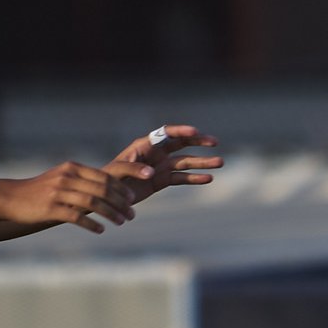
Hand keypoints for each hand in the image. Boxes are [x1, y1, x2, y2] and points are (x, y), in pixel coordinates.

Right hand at [6, 163, 134, 233]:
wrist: (11, 197)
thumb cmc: (40, 190)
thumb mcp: (61, 178)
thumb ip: (82, 180)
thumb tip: (107, 188)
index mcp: (72, 168)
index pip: (104, 176)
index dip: (122, 187)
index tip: (134, 199)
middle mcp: (67, 177)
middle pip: (102, 189)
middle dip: (121, 203)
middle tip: (132, 215)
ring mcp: (58, 192)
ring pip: (93, 203)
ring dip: (110, 214)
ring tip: (121, 222)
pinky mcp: (50, 208)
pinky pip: (76, 217)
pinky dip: (91, 224)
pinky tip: (100, 230)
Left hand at [107, 124, 222, 204]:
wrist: (107, 196)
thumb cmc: (109, 179)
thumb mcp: (118, 171)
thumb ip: (134, 168)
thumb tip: (151, 172)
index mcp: (144, 145)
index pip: (166, 133)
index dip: (181, 131)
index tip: (195, 132)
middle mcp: (156, 153)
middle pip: (181, 144)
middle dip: (198, 142)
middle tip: (215, 142)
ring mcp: (161, 166)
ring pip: (186, 162)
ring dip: (203, 162)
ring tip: (220, 162)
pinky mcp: (162, 181)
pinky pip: (181, 178)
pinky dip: (194, 178)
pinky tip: (208, 178)